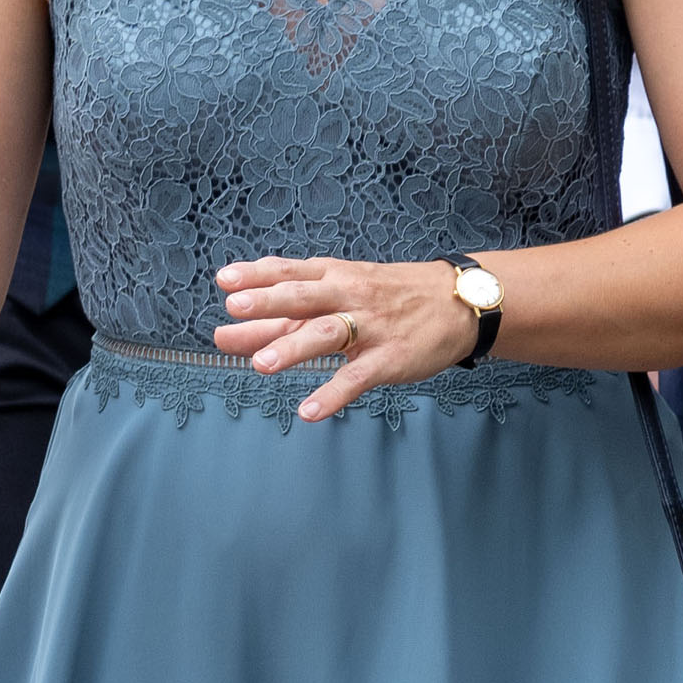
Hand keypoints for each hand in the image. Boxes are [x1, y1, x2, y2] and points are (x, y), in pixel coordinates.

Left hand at [211, 255, 488, 418]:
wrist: (458, 302)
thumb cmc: (389, 296)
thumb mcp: (343, 290)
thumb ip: (288, 310)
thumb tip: (232, 324)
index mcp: (334, 276)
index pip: (291, 271)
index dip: (258, 275)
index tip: (224, 280)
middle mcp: (349, 296)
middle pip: (305, 297)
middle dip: (269, 302)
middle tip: (234, 309)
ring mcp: (370, 327)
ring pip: (327, 334)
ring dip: (293, 349)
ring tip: (260, 365)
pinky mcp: (390, 358)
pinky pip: (358, 377)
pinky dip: (333, 394)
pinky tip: (309, 411)